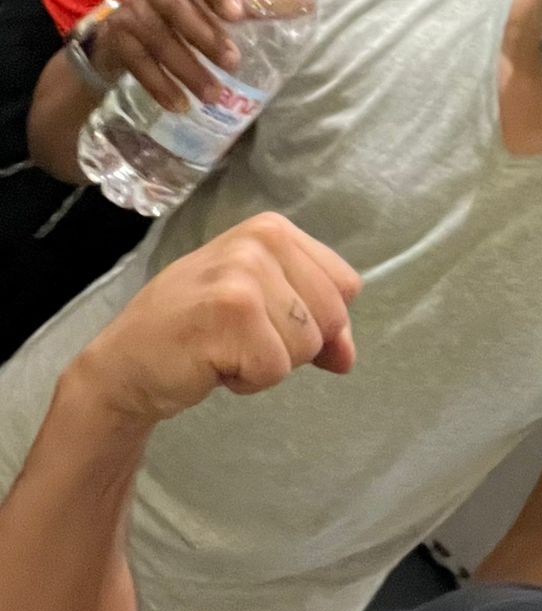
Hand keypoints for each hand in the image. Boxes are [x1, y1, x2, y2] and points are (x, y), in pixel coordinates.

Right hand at [76, 214, 360, 424]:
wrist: (125, 362)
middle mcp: (262, 240)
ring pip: (307, 346)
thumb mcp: (262, 309)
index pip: (346, 286)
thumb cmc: (195, 330)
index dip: (318, 321)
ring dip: (267, 364)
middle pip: (333, 317)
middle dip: (293, 344)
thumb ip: (314, 324)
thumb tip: (347, 358)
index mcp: (274, 229)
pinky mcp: (230, 314)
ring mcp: (244, 274)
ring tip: (223, 347)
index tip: (268, 322)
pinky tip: (211, 363)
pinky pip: (275, 370)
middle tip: (239, 337)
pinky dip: (247, 381)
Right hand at [92, 0, 246, 110]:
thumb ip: (258, 4)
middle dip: (206, 37)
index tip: (237, 13)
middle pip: (177, 9)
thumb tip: (310, 5)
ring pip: (160, 41)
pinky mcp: (119, 40)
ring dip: (188, 70)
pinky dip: (161, 87)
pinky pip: (140, 66)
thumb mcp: (216, 1)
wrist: (124, 29)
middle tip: (233, 62)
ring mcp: (133, 12)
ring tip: (214, 95)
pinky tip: (181, 105)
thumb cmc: (186, 10)